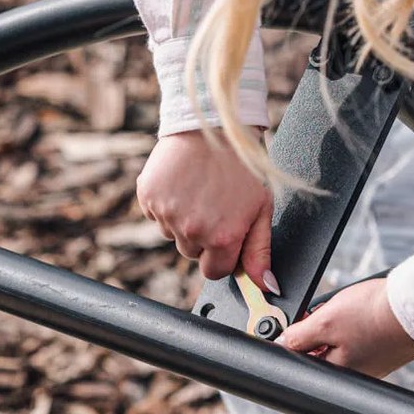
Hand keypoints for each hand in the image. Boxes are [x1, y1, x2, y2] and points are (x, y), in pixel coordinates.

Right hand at [136, 129, 278, 293]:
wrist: (211, 127)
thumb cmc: (241, 167)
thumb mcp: (260, 208)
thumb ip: (259, 250)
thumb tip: (265, 286)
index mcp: (222, 238)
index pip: (214, 272)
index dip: (221, 256)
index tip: (225, 236)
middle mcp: (192, 231)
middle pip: (192, 253)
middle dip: (202, 237)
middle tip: (214, 206)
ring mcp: (167, 215)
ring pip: (173, 234)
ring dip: (183, 221)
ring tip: (199, 191)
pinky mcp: (148, 198)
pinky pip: (156, 215)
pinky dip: (166, 204)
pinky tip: (182, 184)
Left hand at [278, 278, 413, 377]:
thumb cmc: (374, 314)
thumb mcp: (325, 321)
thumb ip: (298, 336)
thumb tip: (279, 344)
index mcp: (337, 373)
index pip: (303, 360)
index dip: (297, 337)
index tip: (302, 321)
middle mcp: (355, 374)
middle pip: (321, 350)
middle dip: (319, 328)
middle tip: (328, 311)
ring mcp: (373, 363)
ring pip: (340, 341)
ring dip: (338, 323)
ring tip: (350, 309)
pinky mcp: (386, 351)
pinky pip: (361, 337)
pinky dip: (358, 323)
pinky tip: (365, 311)